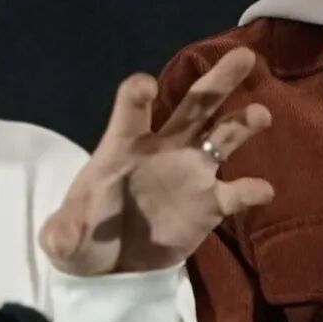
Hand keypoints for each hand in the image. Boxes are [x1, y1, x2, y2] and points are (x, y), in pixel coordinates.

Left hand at [40, 46, 273, 275]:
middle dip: (218, 81)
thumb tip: (60, 239)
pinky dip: (252, 190)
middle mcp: (165, 148)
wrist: (115, 264)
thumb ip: (65, 232)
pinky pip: (237, 193)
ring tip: (261, 114)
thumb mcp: (65, 236)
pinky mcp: (210, 204)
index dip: (138, 94)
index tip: (146, 87)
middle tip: (244, 56)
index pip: (132, 108)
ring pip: (224, 136)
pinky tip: (262, 190)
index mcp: (125, 145)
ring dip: (243, 123)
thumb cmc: (86, 235)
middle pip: (195, 105)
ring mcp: (193, 173)